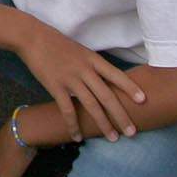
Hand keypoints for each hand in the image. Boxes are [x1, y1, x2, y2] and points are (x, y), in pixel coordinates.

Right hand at [16, 24, 147, 140]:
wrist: (33, 38)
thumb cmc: (57, 44)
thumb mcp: (80, 51)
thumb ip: (92, 66)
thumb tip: (105, 82)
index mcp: (93, 59)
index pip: (116, 75)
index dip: (130, 88)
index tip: (143, 100)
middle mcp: (85, 70)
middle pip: (107, 95)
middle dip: (121, 115)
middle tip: (132, 131)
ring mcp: (70, 79)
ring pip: (91, 105)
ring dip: (103, 123)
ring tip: (113, 138)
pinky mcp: (55, 87)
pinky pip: (67, 110)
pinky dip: (73, 125)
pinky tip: (77, 136)